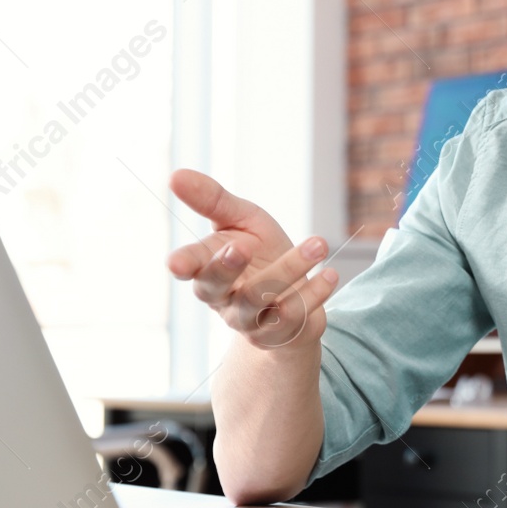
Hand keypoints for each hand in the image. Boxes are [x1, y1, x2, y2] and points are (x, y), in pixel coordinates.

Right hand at [167, 168, 338, 350]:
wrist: (295, 294)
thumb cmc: (260, 251)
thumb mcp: (240, 219)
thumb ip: (213, 200)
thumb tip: (176, 175)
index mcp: (207, 267)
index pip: (190, 266)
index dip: (183, 264)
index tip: (176, 262)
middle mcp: (223, 298)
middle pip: (215, 287)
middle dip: (226, 268)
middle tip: (241, 246)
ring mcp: (249, 319)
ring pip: (259, 298)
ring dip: (290, 269)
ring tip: (319, 243)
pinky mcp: (278, 332)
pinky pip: (292, 315)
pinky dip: (314, 292)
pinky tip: (330, 273)